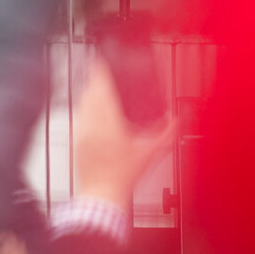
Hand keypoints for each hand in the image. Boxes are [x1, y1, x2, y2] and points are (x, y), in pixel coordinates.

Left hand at [73, 58, 175, 209]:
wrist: (102, 193)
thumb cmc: (124, 174)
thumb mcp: (150, 152)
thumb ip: (167, 133)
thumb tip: (178, 119)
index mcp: (109, 122)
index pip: (101, 89)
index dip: (100, 72)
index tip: (100, 60)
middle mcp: (91, 123)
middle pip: (90, 93)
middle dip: (95, 80)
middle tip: (101, 71)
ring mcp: (81, 131)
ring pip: (82, 104)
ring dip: (89, 93)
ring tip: (98, 87)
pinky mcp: (75, 139)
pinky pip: (79, 116)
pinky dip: (85, 108)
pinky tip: (92, 111)